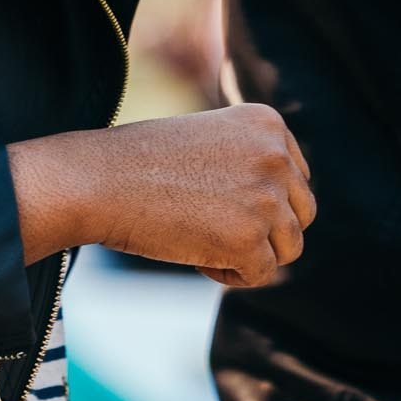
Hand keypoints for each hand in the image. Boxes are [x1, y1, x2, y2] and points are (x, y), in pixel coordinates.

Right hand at [8, 104, 315, 288]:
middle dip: (264, 234)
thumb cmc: (137, 166)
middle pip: (301, 216)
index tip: (218, 206)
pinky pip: (261, 274)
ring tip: (204, 246)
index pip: (296, 180)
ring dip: (250, 256)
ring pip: (288, 249)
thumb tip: (274, 219)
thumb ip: (247, 166)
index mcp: (269, 125)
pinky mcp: (248, 238)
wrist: (99, 181)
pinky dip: (230, 276)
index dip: (262, 205)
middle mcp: (276, 156)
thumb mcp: (206, 145)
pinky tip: (197, 258)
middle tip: (213, 232)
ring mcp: (266, 198)